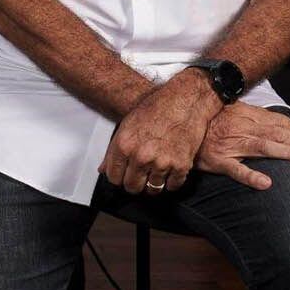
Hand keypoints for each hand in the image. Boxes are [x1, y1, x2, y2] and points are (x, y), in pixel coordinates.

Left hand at [101, 72, 222, 194]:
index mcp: (124, 145)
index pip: (113, 177)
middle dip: (134, 183)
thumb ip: (114, 150)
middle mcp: (141, 156)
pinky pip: (173, 186)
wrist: (185, 100)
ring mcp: (162, 163)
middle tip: (139, 175)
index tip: (123, 175)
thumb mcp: (128, 124)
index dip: (118, 177)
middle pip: (132, 186)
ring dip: (153, 184)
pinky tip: (169, 171)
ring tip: (155, 171)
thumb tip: (103, 169)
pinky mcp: (181, 166)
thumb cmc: (157, 107)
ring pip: (152, 189)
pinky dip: (171, 182)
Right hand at [194, 103, 289, 190]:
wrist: (177, 126)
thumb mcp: (229, 110)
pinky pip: (235, 170)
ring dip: (287, 153)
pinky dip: (250, 176)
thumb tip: (275, 123)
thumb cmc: (206, 120)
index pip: (277, 122)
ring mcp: (228, 144)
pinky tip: (266, 183)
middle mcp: (239, 127)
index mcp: (244, 114)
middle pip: (275, 133)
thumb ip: (250, 116)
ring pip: (263, 148)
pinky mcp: (217, 161)